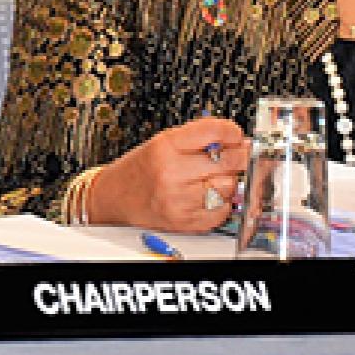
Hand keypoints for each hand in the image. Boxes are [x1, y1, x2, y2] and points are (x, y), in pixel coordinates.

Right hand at [90, 116, 247, 231]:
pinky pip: (223, 211)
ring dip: (227, 182)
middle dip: (238, 158)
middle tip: (237, 157)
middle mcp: (171, 172)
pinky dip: (221, 204)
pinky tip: (206, 197)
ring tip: (211, 179)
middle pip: (229, 162)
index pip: (214, 132)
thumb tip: (238, 141)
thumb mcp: (162, 143)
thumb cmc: (140, 169)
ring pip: (229, 187)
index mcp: (165, 146)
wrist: (115, 197)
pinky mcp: (186, 221)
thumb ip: (197, 139)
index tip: (236, 136)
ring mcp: (179, 199)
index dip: (232, 133)